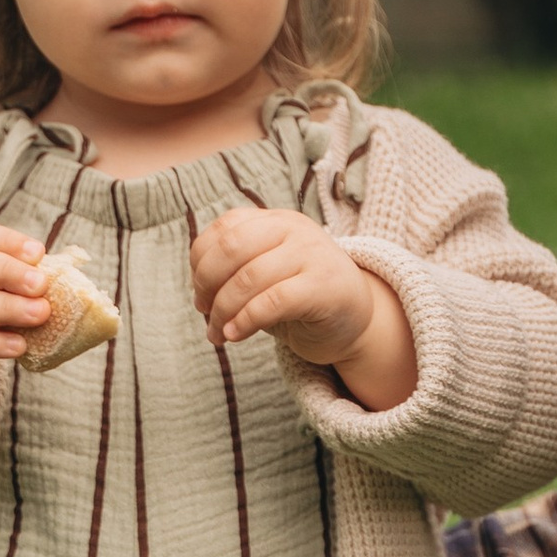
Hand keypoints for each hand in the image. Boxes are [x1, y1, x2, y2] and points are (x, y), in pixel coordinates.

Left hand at [188, 206, 418, 408]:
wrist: (358, 321)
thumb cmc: (302, 300)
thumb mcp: (267, 276)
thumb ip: (236, 271)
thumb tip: (199, 293)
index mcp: (276, 220)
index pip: (225, 228)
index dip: (201, 262)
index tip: (200, 295)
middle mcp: (295, 229)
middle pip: (232, 247)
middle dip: (207, 283)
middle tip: (204, 312)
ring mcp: (312, 254)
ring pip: (249, 277)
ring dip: (223, 311)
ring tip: (218, 334)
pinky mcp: (324, 286)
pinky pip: (272, 301)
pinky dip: (245, 321)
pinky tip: (235, 335)